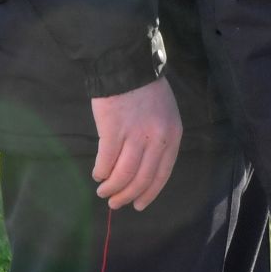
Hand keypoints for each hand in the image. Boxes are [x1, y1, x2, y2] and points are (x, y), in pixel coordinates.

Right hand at [90, 77, 181, 210]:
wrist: (127, 66)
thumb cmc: (146, 90)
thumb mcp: (165, 115)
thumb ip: (159, 140)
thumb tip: (144, 170)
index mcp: (173, 135)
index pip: (162, 174)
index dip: (149, 193)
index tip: (138, 205)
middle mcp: (157, 138)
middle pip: (142, 178)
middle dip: (127, 196)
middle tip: (115, 203)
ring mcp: (135, 135)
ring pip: (123, 174)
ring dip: (112, 188)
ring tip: (103, 192)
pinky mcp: (113, 131)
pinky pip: (106, 161)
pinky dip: (101, 172)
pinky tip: (98, 174)